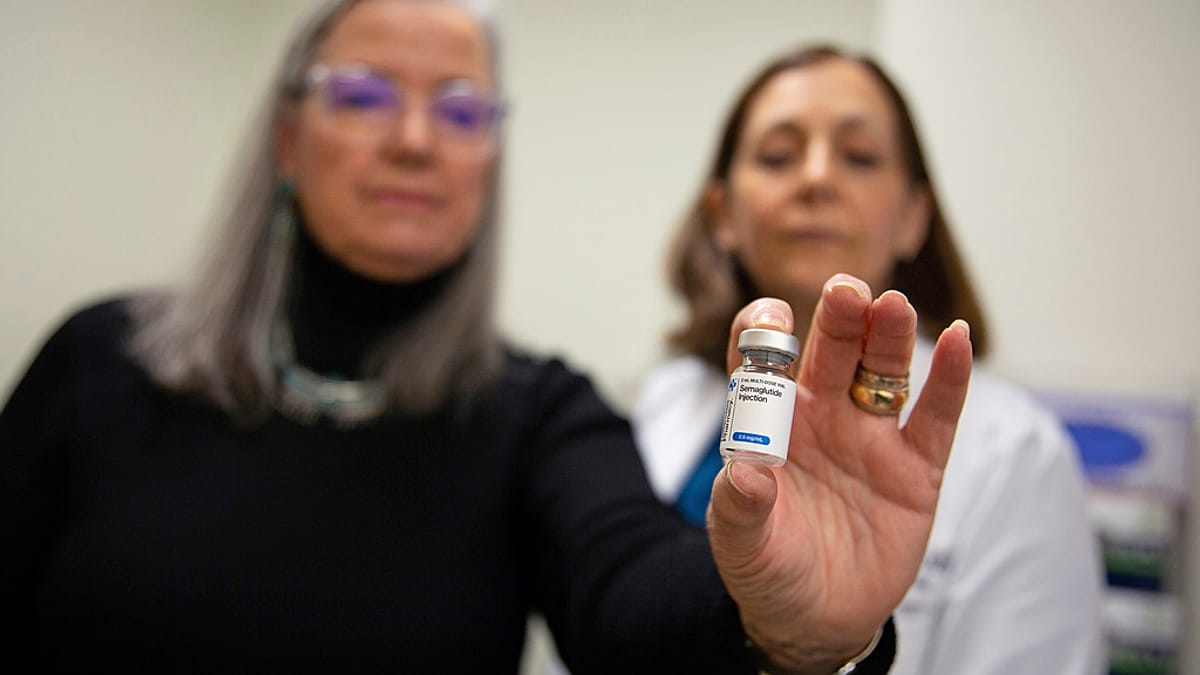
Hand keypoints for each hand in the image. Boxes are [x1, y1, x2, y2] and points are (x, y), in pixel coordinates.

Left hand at [706, 273, 972, 673]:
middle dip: (839, 319)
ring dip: (888, 337)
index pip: (763, 362)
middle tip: (848, 291)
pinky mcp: (915, 469)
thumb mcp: (742, 544)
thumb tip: (742, 472)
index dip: (764, 334)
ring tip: (892, 306)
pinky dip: (950, 379)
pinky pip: (935, 417)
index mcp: (771, 424)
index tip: (771, 319)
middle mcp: (822, 418)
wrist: (817, 622)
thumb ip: (740, 506)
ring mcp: (871, 439)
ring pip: (883, 373)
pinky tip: (957, 340)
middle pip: (832, 353)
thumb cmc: (769, 570)